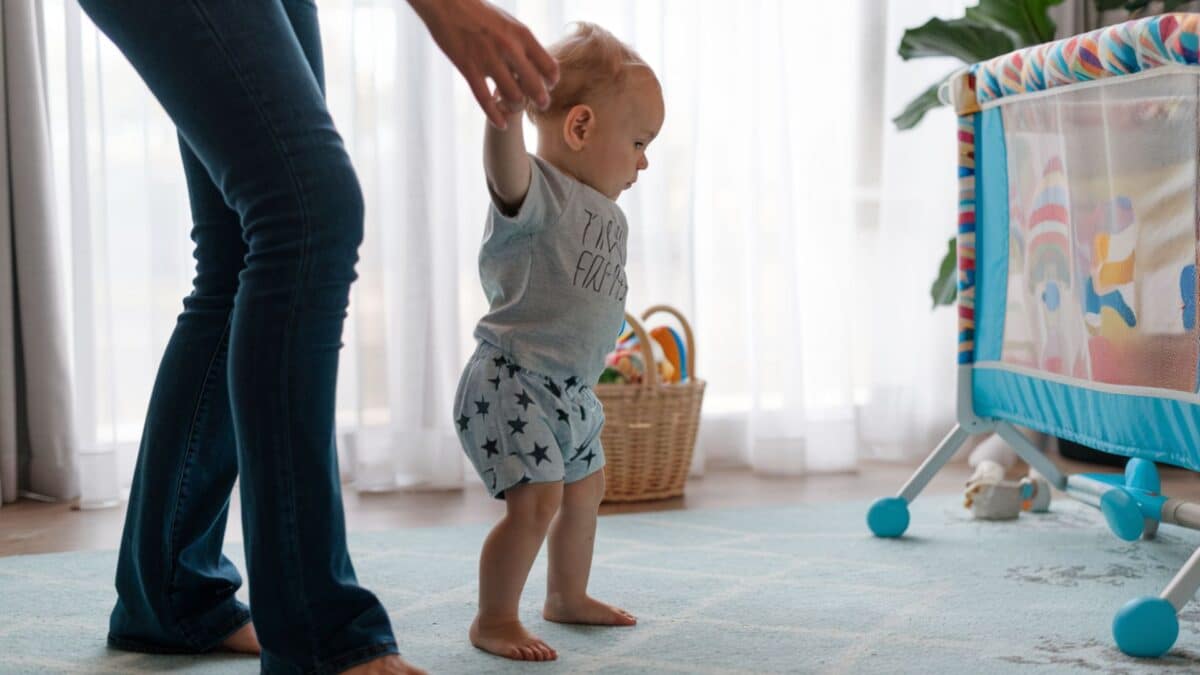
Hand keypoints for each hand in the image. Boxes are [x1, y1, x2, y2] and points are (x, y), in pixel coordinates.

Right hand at [409, 0, 558, 128]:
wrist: (446, 3)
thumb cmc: (479, 12)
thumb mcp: (508, 23)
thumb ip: (522, 43)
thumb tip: (537, 63)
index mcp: (522, 35)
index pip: (549, 67)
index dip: (551, 82)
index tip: (546, 86)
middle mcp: (509, 48)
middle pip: (535, 87)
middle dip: (540, 101)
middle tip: (538, 106)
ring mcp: (488, 59)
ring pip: (512, 97)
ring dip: (516, 107)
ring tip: (514, 108)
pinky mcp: (468, 68)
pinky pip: (485, 100)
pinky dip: (496, 116)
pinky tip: (501, 124)